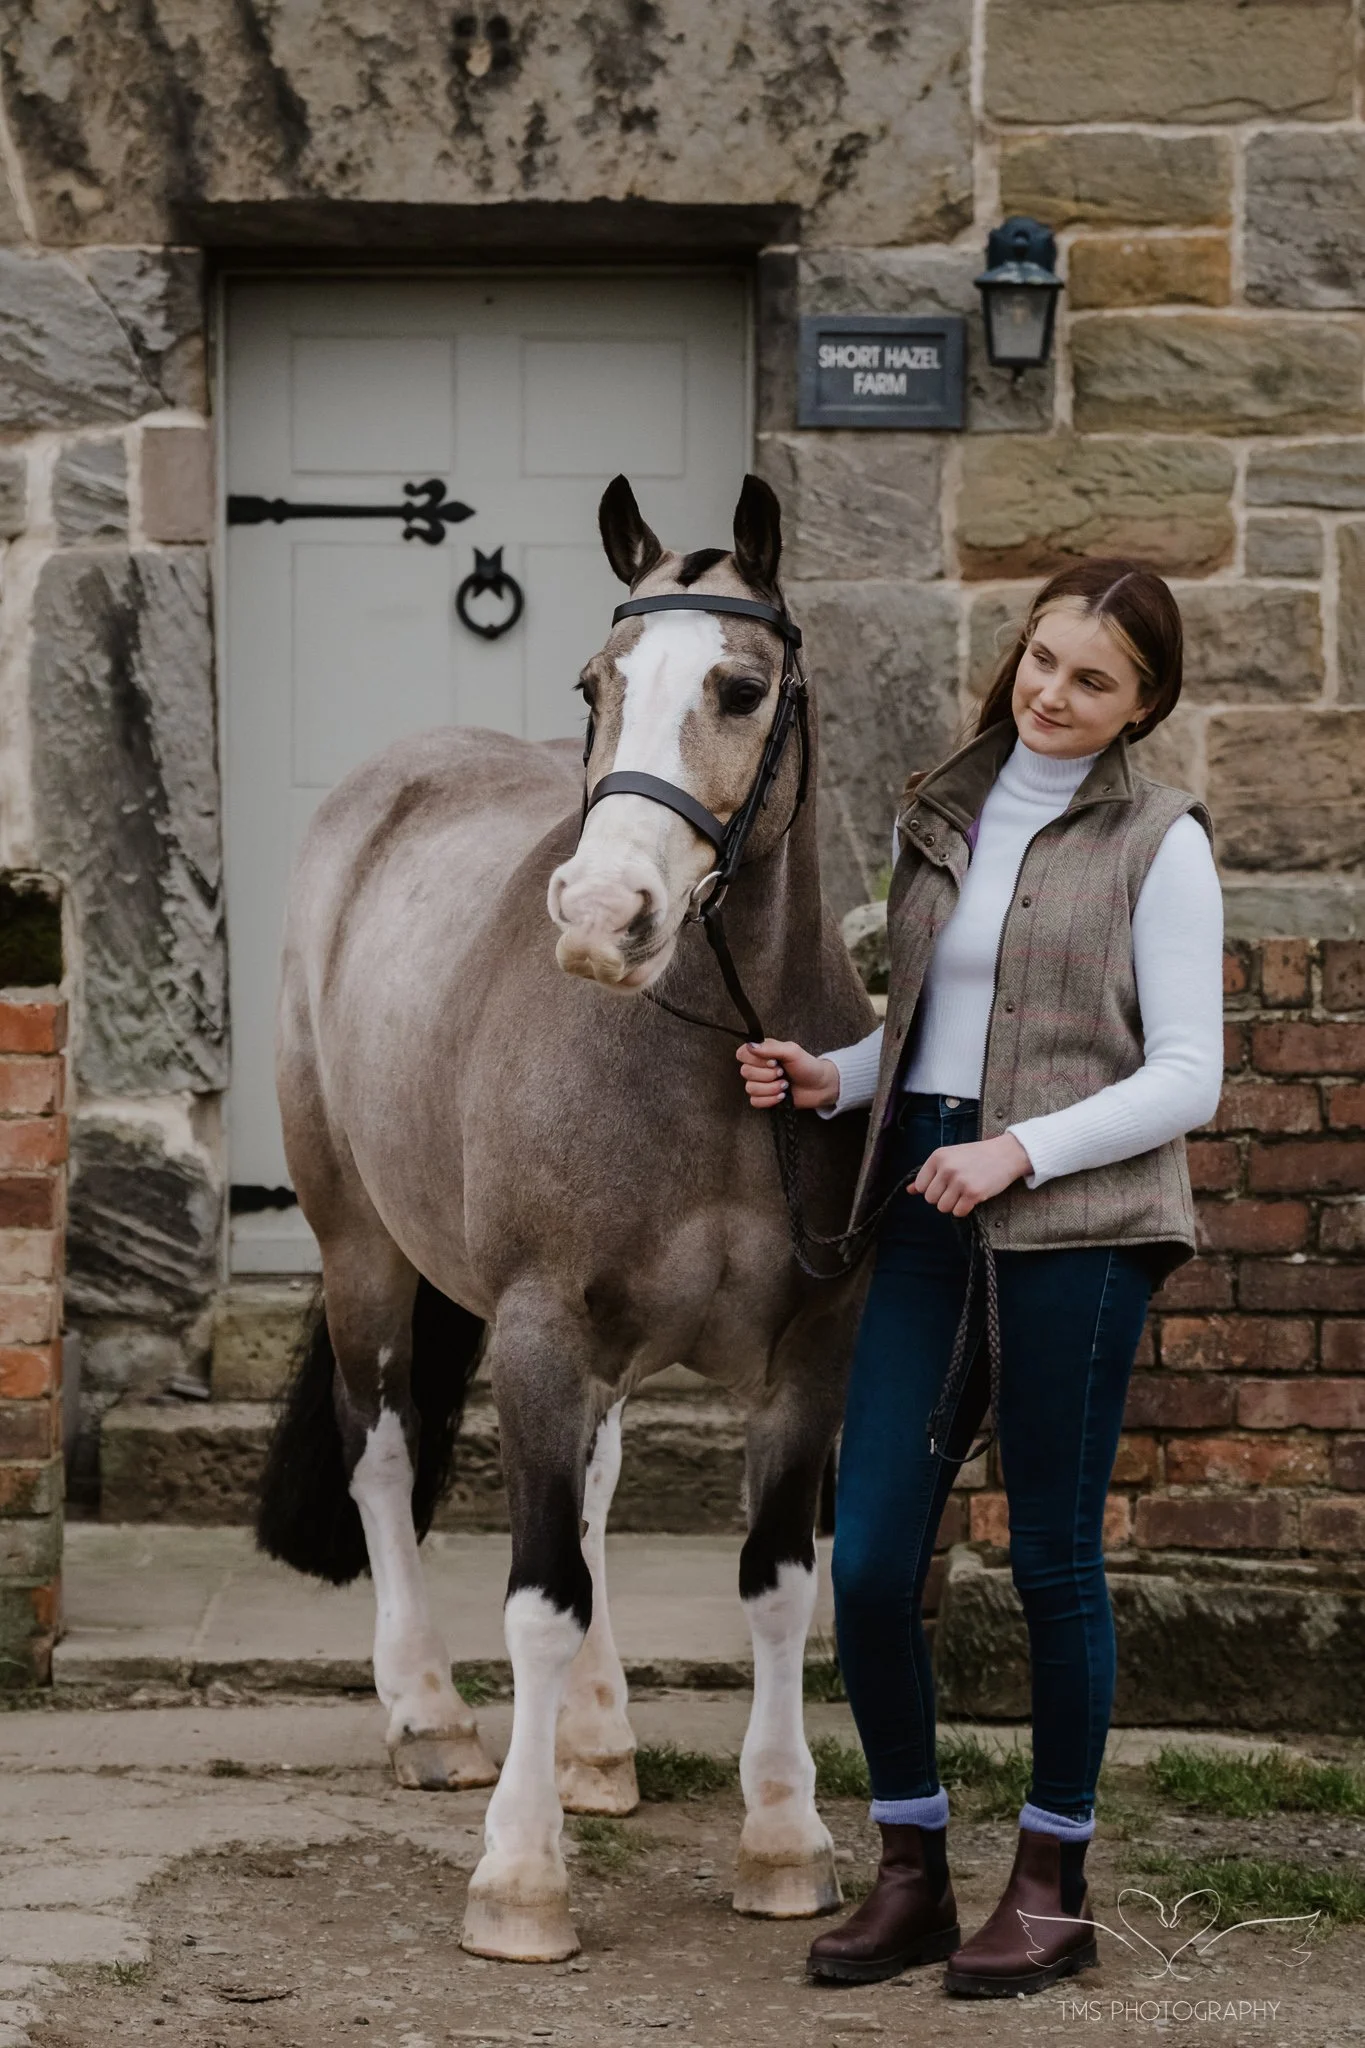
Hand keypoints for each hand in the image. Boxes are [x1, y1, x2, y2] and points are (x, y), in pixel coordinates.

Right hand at [735, 1038, 840, 1110]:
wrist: (819, 1086)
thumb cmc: (807, 1066)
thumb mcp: (792, 1051)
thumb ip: (770, 1047)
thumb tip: (750, 1046)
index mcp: (762, 1052)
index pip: (742, 1054)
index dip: (755, 1060)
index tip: (773, 1062)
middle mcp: (758, 1067)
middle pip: (745, 1072)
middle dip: (767, 1075)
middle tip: (782, 1073)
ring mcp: (760, 1084)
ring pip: (750, 1088)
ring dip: (770, 1088)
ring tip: (785, 1085)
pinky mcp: (764, 1098)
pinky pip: (754, 1101)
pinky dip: (769, 1100)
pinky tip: (782, 1096)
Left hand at [909, 1133, 1031, 1215]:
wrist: (1006, 1154)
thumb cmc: (977, 1156)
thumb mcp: (950, 1158)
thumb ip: (930, 1174)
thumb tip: (909, 1190)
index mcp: (938, 1156)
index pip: (921, 1185)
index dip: (932, 1189)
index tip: (945, 1184)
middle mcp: (946, 1168)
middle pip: (930, 1199)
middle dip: (943, 1198)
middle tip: (957, 1189)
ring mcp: (959, 1181)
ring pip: (943, 1207)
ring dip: (954, 1205)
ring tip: (965, 1192)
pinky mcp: (973, 1193)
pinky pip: (958, 1212)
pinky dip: (965, 1209)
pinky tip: (973, 1198)